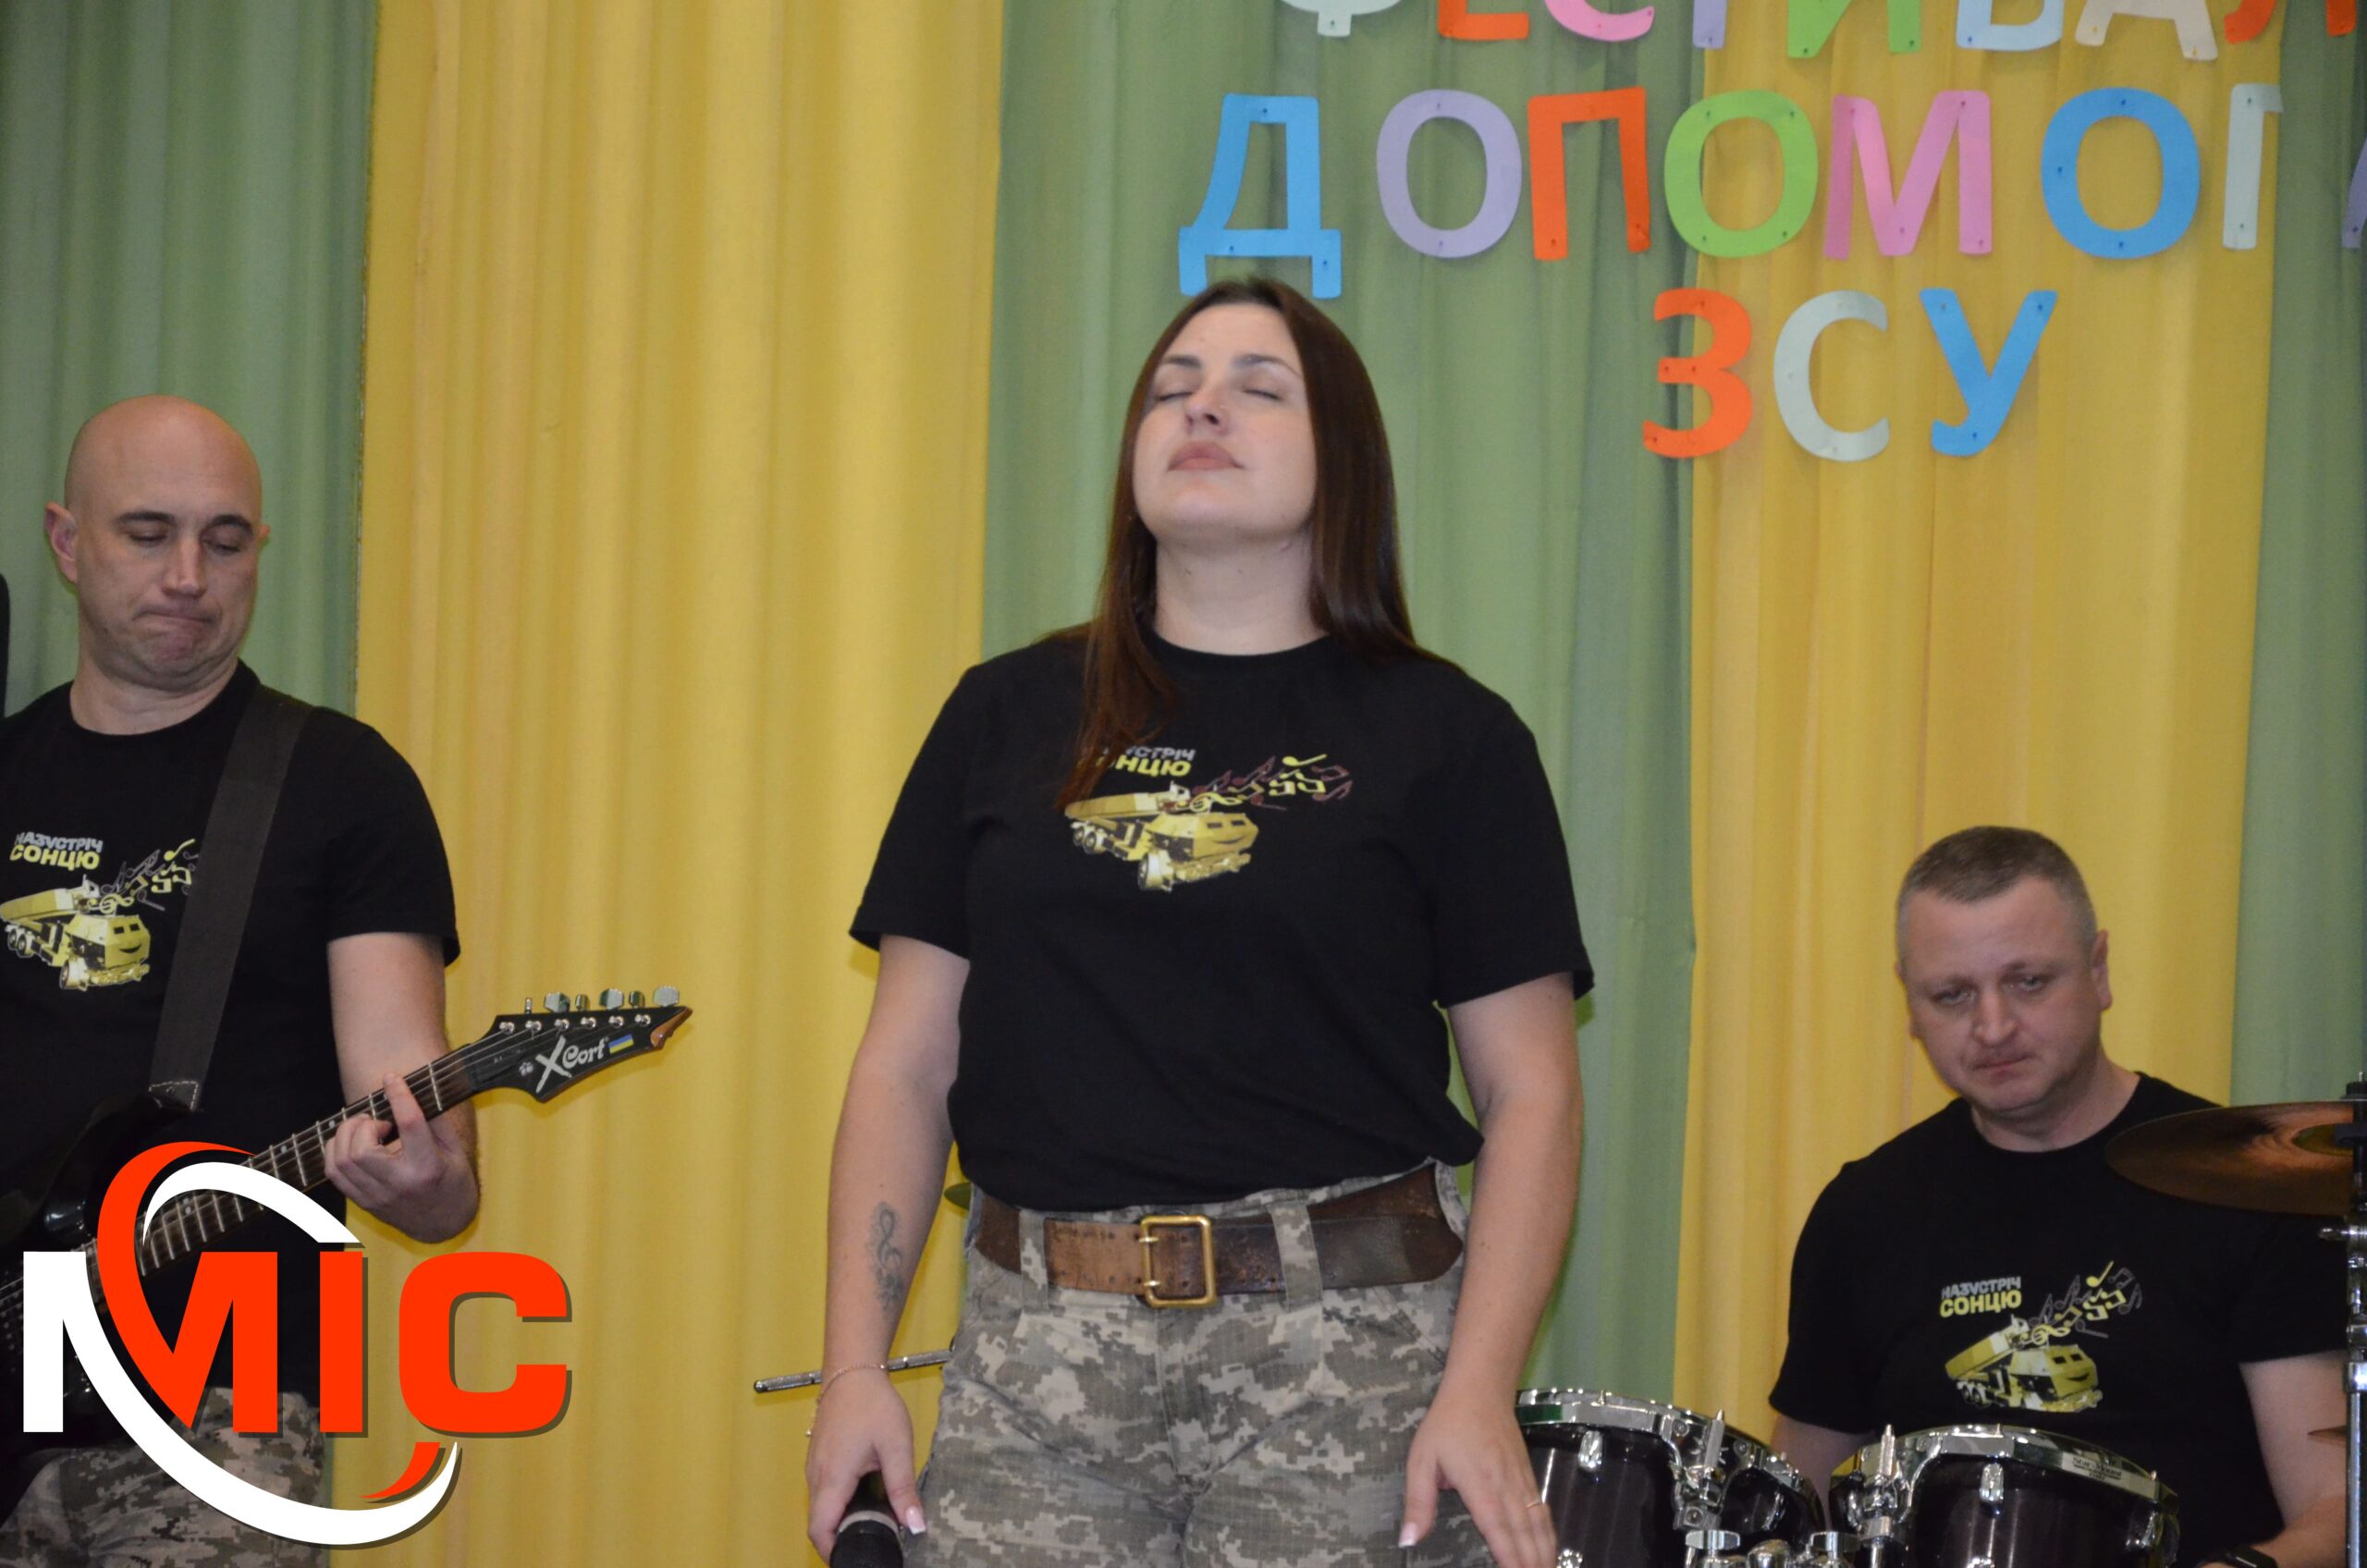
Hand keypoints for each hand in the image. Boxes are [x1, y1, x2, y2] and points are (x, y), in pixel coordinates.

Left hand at [323, 1072, 478, 1241]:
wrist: (444, 1224)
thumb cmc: (452, 1181)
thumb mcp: (454, 1149)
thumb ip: (434, 1120)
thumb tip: (413, 1089)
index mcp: (428, 1168)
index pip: (410, 1125)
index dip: (399, 1096)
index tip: (392, 1078)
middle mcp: (399, 1184)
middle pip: (361, 1149)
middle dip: (364, 1125)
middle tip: (380, 1122)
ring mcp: (376, 1196)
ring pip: (342, 1160)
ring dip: (348, 1136)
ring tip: (368, 1131)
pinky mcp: (363, 1202)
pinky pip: (334, 1172)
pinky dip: (337, 1150)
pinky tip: (355, 1145)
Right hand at [805, 1367, 924, 1558]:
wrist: (852, 1371)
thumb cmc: (874, 1405)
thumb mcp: (896, 1446)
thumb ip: (903, 1489)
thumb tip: (915, 1527)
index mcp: (833, 1478)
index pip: (819, 1530)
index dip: (833, 1551)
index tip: (858, 1556)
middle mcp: (816, 1477)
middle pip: (819, 1523)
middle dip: (841, 1538)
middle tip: (874, 1541)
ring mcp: (814, 1467)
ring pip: (821, 1508)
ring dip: (841, 1521)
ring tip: (874, 1522)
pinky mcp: (818, 1460)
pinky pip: (823, 1493)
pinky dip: (838, 1505)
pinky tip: (864, 1499)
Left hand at [1401, 1378, 1553, 1567]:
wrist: (1480, 1389)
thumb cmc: (1447, 1424)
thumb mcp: (1421, 1460)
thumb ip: (1418, 1502)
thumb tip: (1408, 1540)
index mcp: (1479, 1486)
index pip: (1497, 1531)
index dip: (1508, 1558)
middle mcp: (1505, 1487)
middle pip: (1523, 1533)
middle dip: (1531, 1562)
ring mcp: (1520, 1480)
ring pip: (1537, 1523)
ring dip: (1545, 1551)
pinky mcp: (1527, 1474)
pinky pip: (1542, 1509)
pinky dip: (1548, 1532)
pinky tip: (1550, 1548)